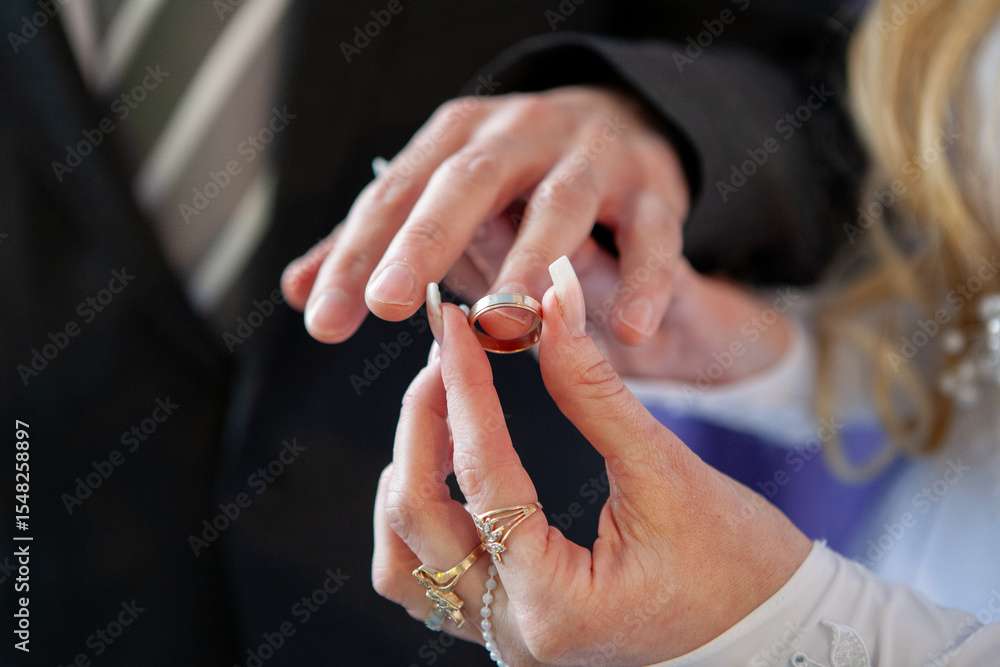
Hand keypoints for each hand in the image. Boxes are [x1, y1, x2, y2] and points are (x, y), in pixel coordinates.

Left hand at [282, 86, 688, 345]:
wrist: (620, 130)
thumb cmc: (513, 184)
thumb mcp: (442, 202)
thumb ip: (376, 245)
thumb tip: (301, 291)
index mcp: (457, 139)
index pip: (396, 195)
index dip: (357, 256)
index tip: (324, 321)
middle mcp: (520, 135)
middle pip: (468, 182)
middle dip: (425, 240)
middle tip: (387, 303)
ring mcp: (591, 158)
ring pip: (561, 204)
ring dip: (531, 259)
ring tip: (504, 320)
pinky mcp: (654, 189)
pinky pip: (653, 235)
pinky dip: (644, 280)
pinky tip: (629, 332)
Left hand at [371, 258, 810, 665]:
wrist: (774, 636)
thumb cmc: (740, 567)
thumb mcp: (669, 473)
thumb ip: (598, 393)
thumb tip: (552, 308)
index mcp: (557, 603)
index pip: (483, 477)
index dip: (466, 389)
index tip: (458, 327)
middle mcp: (517, 632)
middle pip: (417, 521)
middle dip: (422, 426)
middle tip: (445, 358)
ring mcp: (508, 637)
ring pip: (405, 563)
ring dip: (406, 480)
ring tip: (436, 413)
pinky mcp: (512, 626)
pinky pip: (429, 582)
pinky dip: (422, 523)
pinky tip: (443, 475)